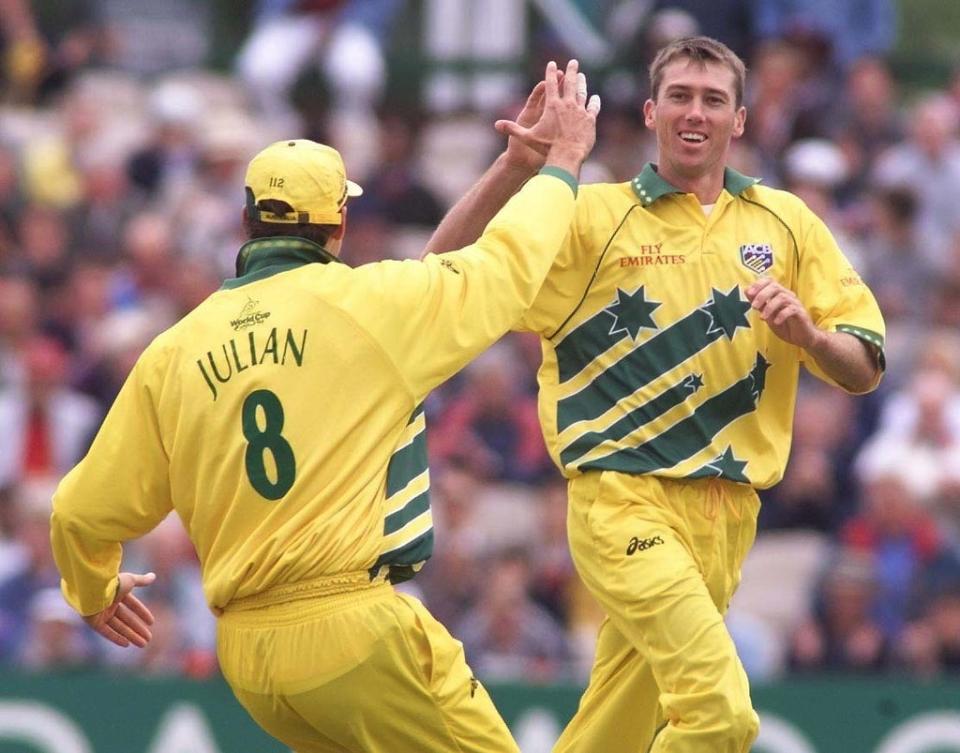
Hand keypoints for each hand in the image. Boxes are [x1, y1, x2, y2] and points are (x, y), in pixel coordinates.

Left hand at [83, 571, 155, 647]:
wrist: (92, 588)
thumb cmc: (112, 582)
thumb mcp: (130, 581)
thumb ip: (141, 580)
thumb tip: (153, 576)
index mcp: (118, 594)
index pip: (133, 605)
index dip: (142, 613)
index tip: (151, 622)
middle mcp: (110, 605)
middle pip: (127, 619)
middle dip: (138, 629)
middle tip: (149, 639)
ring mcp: (102, 614)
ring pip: (119, 627)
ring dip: (131, 636)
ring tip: (143, 644)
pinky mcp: (93, 622)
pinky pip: (106, 632)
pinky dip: (116, 638)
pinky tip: (127, 644)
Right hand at [495, 59, 600, 174]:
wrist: (568, 156)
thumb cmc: (547, 148)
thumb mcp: (528, 138)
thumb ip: (513, 130)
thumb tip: (496, 125)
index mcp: (552, 106)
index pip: (550, 84)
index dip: (550, 73)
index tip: (552, 63)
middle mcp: (567, 105)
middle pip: (570, 83)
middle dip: (571, 71)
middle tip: (573, 62)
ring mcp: (580, 111)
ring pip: (582, 93)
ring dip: (582, 83)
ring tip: (582, 76)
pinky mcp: (590, 120)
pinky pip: (593, 108)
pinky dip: (593, 102)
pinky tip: (594, 97)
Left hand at [745, 278, 822, 349]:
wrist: (801, 338)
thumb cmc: (784, 325)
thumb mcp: (767, 314)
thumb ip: (759, 303)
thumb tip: (747, 290)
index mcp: (779, 294)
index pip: (770, 281)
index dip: (759, 284)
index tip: (749, 293)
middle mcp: (788, 295)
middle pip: (775, 287)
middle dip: (762, 295)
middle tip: (753, 307)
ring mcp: (795, 303)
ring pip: (782, 297)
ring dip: (769, 307)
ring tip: (762, 317)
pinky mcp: (801, 313)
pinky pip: (791, 309)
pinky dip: (781, 315)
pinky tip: (775, 322)